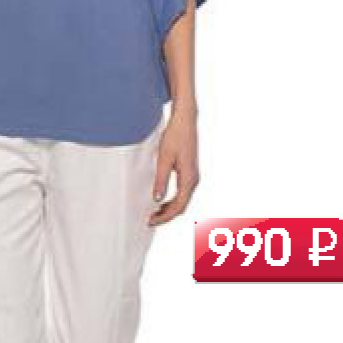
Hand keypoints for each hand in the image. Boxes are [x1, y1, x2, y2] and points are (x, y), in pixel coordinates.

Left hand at [148, 105, 198, 225]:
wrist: (185, 120)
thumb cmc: (176, 136)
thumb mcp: (164, 159)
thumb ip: (161, 180)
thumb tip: (157, 199)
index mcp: (189, 179)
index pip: (178, 206)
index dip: (164, 217)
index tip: (151, 221)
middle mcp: (194, 180)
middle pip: (181, 206)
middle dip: (166, 216)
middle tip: (149, 220)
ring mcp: (193, 176)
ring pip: (182, 200)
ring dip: (168, 208)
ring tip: (153, 212)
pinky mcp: (189, 172)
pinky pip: (182, 193)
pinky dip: (171, 200)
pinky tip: (161, 200)